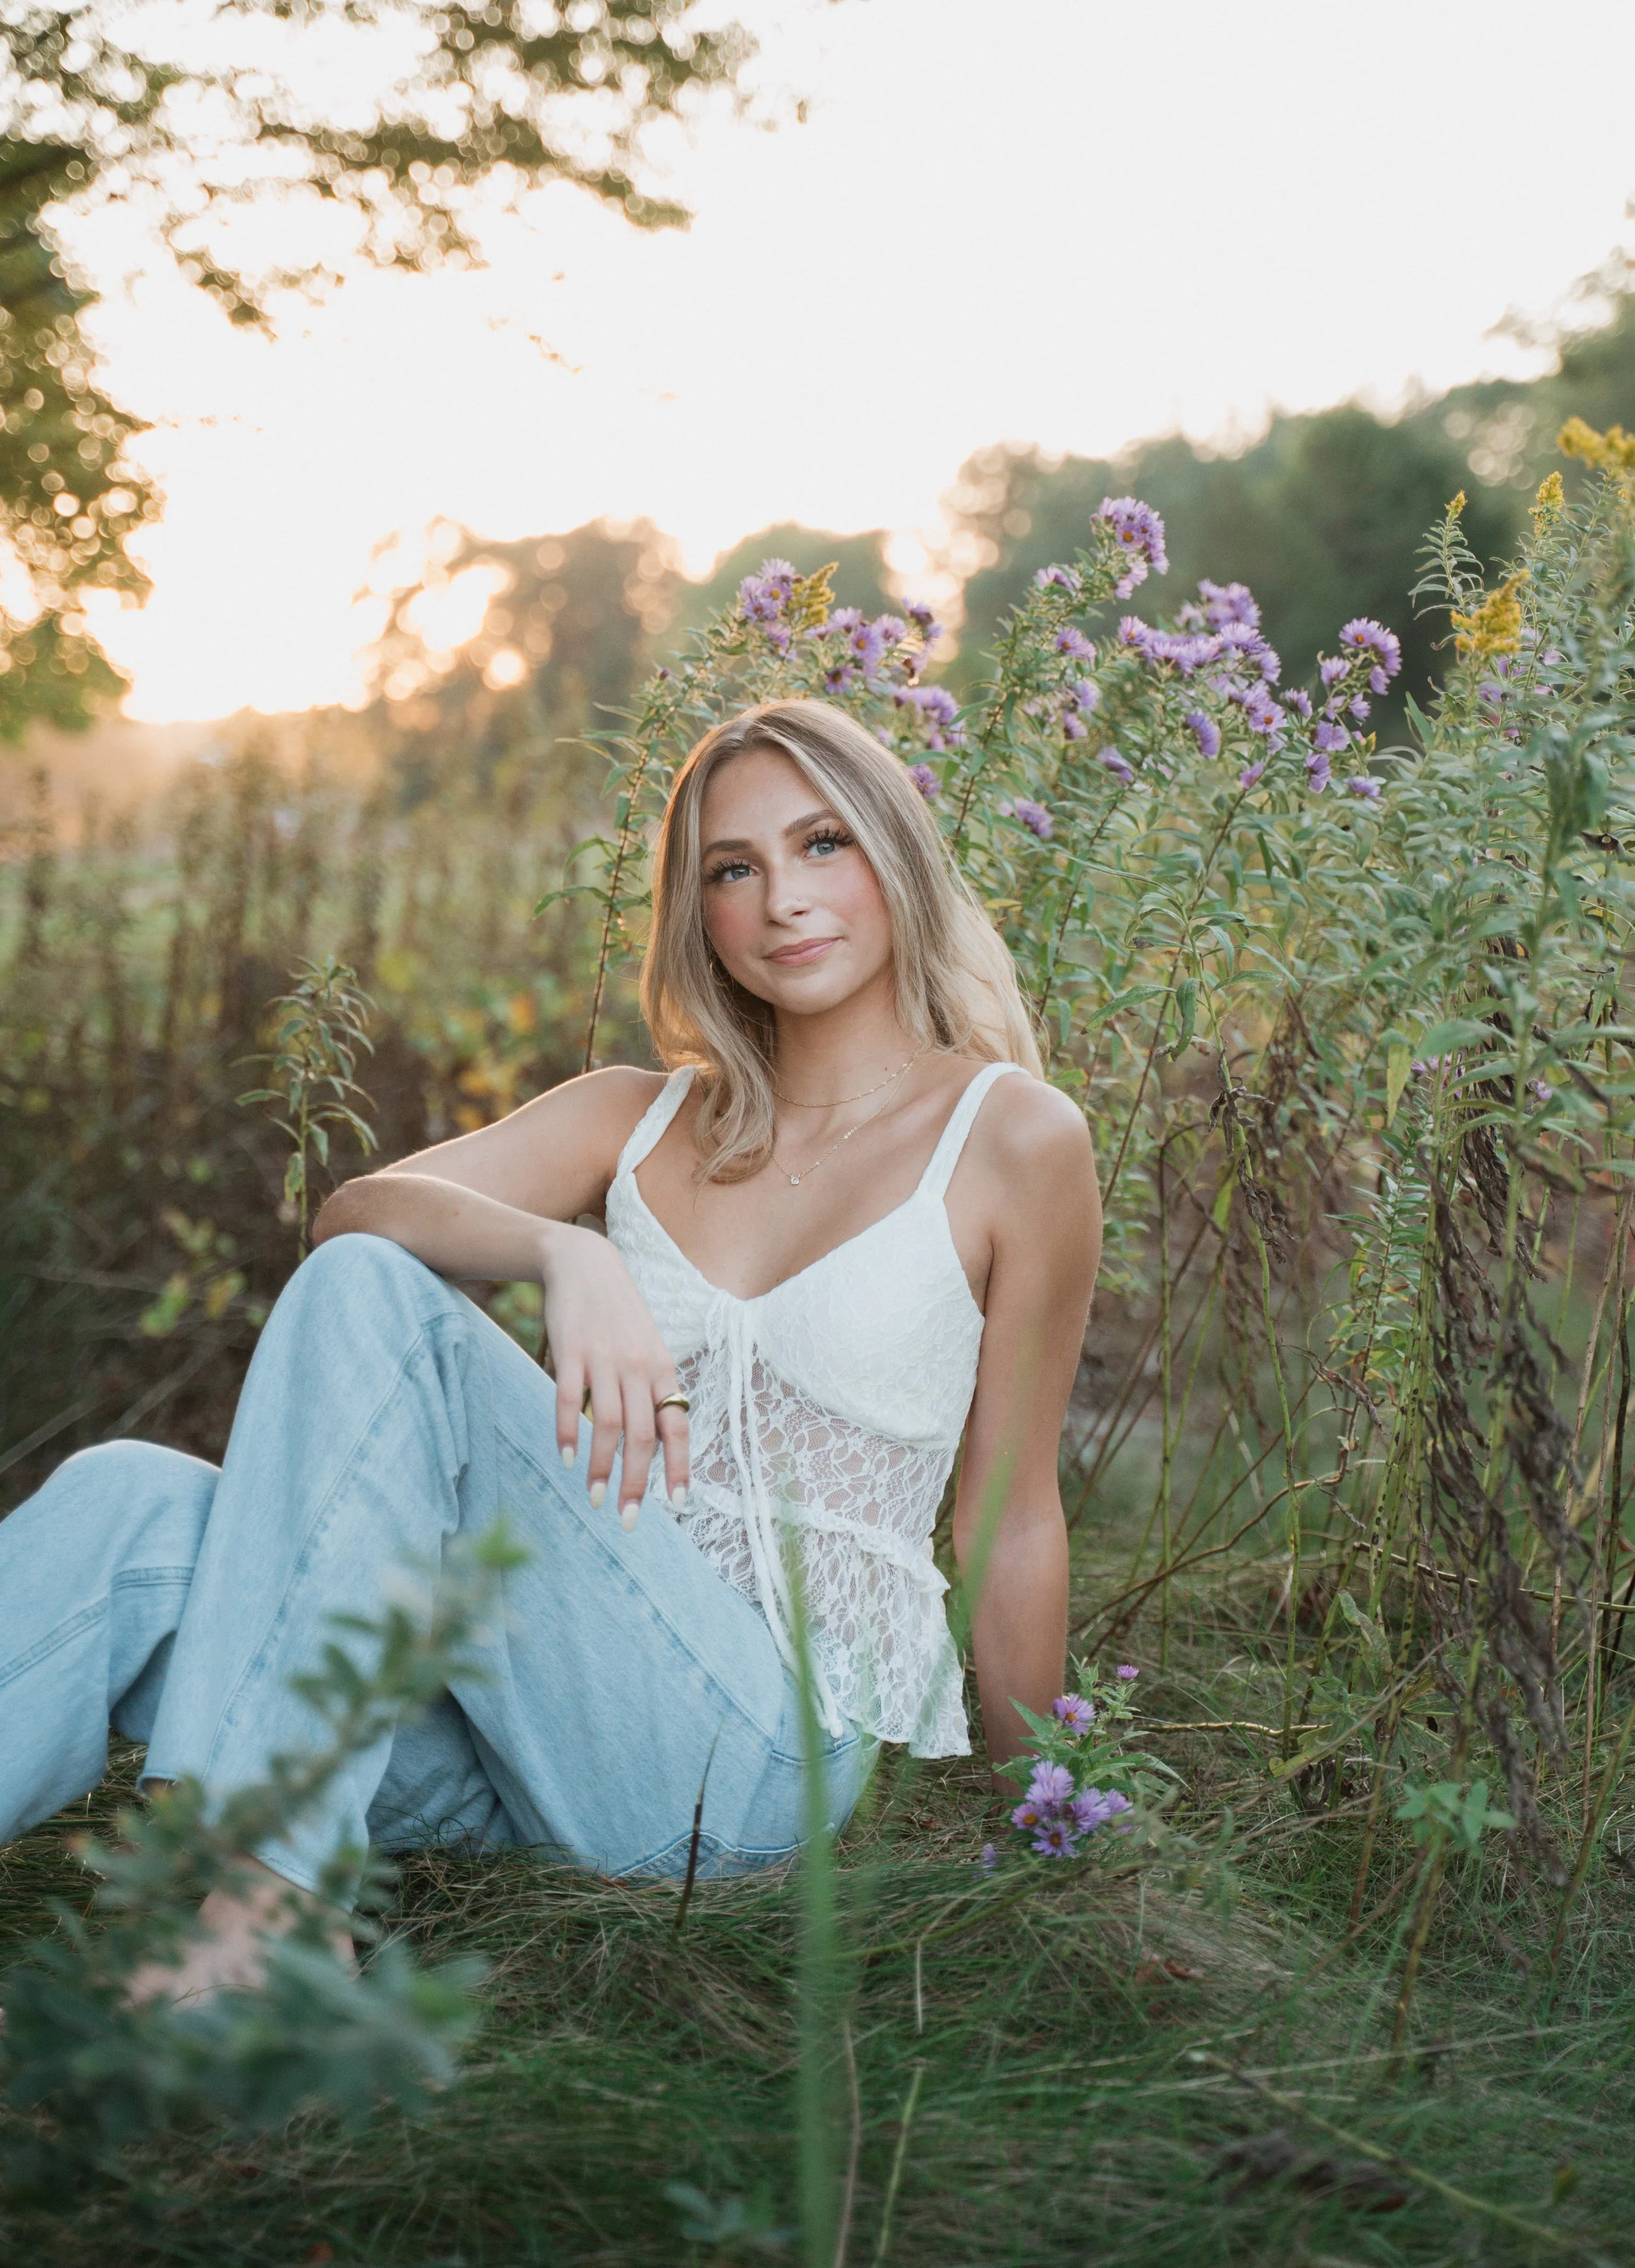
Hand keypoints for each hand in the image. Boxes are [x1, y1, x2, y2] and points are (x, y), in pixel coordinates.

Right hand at [539, 1222, 688, 1529]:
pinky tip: (565, 1458)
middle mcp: (638, 1367)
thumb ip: (652, 1390)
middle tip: (629, 1520)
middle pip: (642, 1435)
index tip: (678, 1504)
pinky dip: (568, 1433)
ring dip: (601, 1467)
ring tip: (596, 1498)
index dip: (679, 1466)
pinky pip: (569, 1401)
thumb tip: (657, 1442)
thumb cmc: (619, 1314)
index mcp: (661, 1369)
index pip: (677, 1425)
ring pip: (608, 1425)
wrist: (585, 1264)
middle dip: (637, 1482)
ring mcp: (604, 1359)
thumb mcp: (647, 1347)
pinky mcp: (570, 1352)